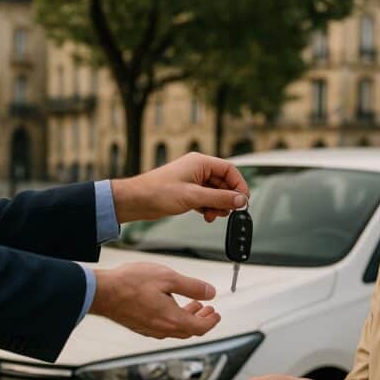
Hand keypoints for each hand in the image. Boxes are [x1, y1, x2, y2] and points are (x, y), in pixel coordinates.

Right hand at [89, 262, 219, 338]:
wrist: (101, 292)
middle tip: (208, 310)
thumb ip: (192, 287)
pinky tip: (171, 305)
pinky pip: (163, 326)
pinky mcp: (139, 325)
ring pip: (175, 329)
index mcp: (172, 319)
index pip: (200, 328)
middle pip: (188, 331)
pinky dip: (174, 318)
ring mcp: (149, 329)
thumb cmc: (130, 283)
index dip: (211, 321)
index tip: (216, 314)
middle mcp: (161, 329)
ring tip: (193, 305)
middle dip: (201, 320)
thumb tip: (210, 293)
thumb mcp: (168, 278)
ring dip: (187, 318)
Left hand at [111, 152, 249, 222]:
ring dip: (217, 205)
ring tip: (212, 215)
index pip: (229, 170)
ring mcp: (192, 181)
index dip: (239, 185)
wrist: (136, 201)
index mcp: (200, 162)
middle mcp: (198, 169)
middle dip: (227, 199)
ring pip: (215, 192)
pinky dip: (208, 207)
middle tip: (226, 212)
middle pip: (224, 182)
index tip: (243, 201)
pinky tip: (205, 216)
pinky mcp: (187, 192)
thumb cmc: (158, 193)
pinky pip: (206, 198)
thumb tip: (240, 200)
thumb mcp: (193, 197)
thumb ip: (219, 198)